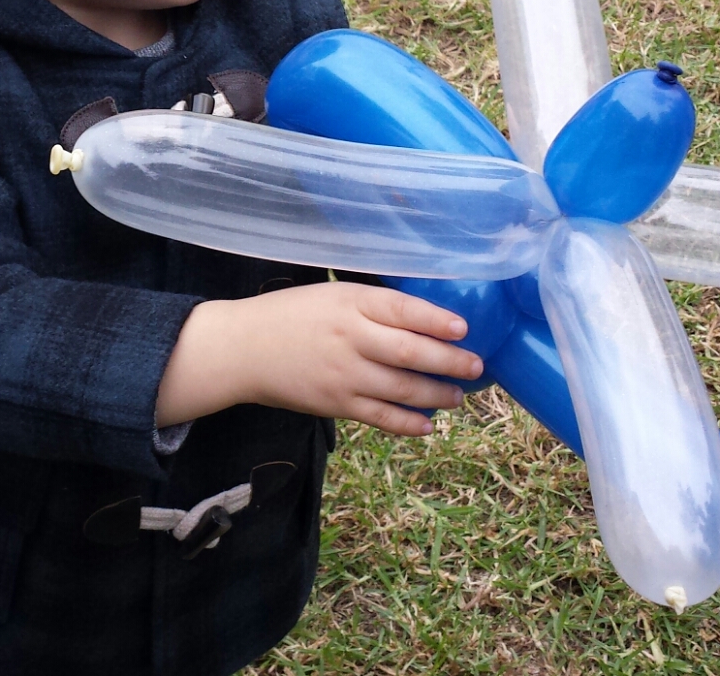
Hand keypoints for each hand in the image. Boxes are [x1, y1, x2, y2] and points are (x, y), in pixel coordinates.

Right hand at [156, 281, 483, 436]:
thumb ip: (371, 305)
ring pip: (402, 389)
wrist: (243, 349)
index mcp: (350, 303)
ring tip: (458, 396)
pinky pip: (381, 417)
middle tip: (476, 366)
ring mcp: (344, 374)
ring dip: (437, 394)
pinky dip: (408, 424)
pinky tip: (427, 425)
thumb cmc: (290, 315)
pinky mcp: (336, 404)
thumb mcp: (331, 295)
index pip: (403, 309)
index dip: (437, 320)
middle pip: (411, 352)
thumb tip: (422, 318)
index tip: (464, 328)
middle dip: (450, 361)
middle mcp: (350, 338)